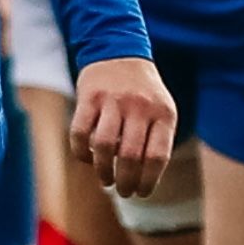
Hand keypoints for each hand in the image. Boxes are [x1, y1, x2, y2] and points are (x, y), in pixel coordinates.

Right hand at [67, 56, 179, 201]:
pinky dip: (82, 153)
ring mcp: (113, 100)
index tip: (142, 193)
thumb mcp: (161, 110)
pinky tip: (88, 160)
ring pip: (104, 147)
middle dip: (126, 182)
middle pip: (131, 156)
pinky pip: (80, 133)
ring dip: (104, 171)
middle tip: (123, 192)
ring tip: (106, 180)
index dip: (148, 181)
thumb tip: (142, 179)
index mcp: (163, 113)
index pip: (157, 156)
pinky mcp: (89, 96)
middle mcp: (140, 106)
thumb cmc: (143, 93)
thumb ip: (156, 140)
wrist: (119, 52)